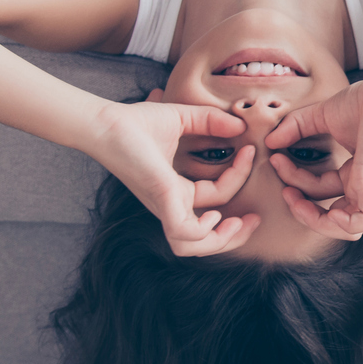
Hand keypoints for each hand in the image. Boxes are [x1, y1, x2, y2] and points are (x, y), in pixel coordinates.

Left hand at [88, 94, 261, 256]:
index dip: (238, 177)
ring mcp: (164, 205)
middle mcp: (169, 204)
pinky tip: (215, 213)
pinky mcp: (161, 200)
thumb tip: (241, 126)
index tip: (250, 152)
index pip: (215, 196)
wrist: (107, 123)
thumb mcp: (182, 118)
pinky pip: (183, 234)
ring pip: (192, 246)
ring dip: (221, 241)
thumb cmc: (135, 122)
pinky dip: (204, 232)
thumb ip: (211, 121)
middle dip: (235, 235)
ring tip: (240, 222)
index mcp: (174, 191)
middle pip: (205, 237)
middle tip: (255, 218)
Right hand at [263, 74, 362, 240]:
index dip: (293, 180)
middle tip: (285, 191)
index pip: (318, 190)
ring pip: (348, 228)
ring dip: (315, 220)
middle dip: (302, 211)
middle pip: (331, 218)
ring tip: (294, 197)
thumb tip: (270, 141)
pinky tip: (329, 211)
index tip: (276, 158)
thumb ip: (295, 128)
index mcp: (354, 175)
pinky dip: (346, 224)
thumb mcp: (321, 115)